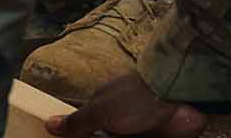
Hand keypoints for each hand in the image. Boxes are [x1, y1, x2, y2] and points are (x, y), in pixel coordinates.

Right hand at [46, 74, 207, 136]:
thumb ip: (76, 122)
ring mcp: (138, 133)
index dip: (77, 134)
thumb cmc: (137, 97)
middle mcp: (118, 122)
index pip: (82, 127)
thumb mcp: (99, 111)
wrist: (180, 100)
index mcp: (102, 110)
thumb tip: (49, 123)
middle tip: (113, 137)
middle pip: (101, 136)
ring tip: (129, 136)